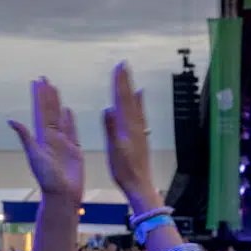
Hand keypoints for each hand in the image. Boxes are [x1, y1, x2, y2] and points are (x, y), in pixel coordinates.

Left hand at [9, 78, 84, 200]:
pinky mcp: (74, 150)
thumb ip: (26, 138)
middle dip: (47, 95)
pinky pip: (72, 130)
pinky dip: (70, 120)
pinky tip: (68, 110)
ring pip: (60, 118)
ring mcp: (63, 143)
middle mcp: (52, 138)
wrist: (63, 196)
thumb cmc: (48, 179)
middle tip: (45, 79)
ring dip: (57, 104)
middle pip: (49, 112)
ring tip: (55, 89)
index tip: (37, 82)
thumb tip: (11, 120)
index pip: (40, 112)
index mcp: (42, 138)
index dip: (39, 97)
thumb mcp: (35, 156)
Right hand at [102, 63, 159, 213]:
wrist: (140, 185)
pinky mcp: (141, 137)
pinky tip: (140, 100)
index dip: (120, 84)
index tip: (118, 68)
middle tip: (123, 65)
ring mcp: (140, 131)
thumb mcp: (114, 150)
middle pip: (130, 99)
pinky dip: (139, 104)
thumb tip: (108, 109)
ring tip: (130, 78)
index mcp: (127, 128)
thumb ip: (111, 129)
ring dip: (131, 91)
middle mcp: (136, 126)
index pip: (123, 101)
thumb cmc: (124, 170)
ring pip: (135, 106)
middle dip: (125, 82)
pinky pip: (140, 115)